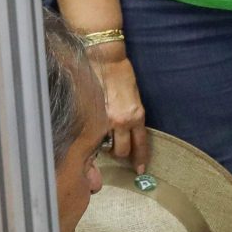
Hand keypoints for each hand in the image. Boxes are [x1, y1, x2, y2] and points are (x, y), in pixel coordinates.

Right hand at [91, 50, 148, 173]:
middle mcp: (123, 121)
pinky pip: (94, 133)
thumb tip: (127, 132)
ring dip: (105, 145)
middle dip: (119, 154)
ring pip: (106, 145)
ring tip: (103, 138)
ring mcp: (105, 119)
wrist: (106, 60)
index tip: (141, 170)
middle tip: (116, 150)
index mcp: (137, 116)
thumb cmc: (122, 76)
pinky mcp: (91, 115)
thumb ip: (132, 117)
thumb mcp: (135, 98)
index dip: (140, 159)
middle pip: (122, 151)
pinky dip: (94, 134)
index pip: (141, 144)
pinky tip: (92, 130)